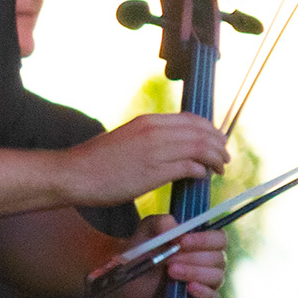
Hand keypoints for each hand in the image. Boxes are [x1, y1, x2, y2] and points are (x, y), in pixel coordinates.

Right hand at [61, 114, 230, 209]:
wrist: (74, 174)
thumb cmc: (95, 163)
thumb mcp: (125, 140)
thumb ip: (149, 139)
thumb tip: (170, 148)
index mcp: (147, 122)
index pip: (192, 120)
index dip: (210, 130)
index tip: (215, 141)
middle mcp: (154, 132)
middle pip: (202, 132)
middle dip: (219, 144)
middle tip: (224, 157)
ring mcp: (155, 151)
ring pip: (201, 148)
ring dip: (216, 159)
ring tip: (220, 168)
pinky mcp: (154, 172)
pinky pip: (190, 167)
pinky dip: (201, 172)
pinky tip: (201, 177)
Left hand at [110, 222, 229, 297]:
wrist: (130, 283)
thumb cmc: (143, 254)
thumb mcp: (146, 233)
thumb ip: (160, 223)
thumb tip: (176, 228)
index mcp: (201, 242)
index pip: (219, 238)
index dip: (204, 239)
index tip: (182, 241)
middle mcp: (209, 261)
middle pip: (218, 258)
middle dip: (193, 257)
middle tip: (170, 259)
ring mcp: (207, 281)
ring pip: (216, 276)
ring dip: (193, 272)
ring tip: (170, 271)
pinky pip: (213, 297)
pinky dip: (203, 292)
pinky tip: (189, 288)